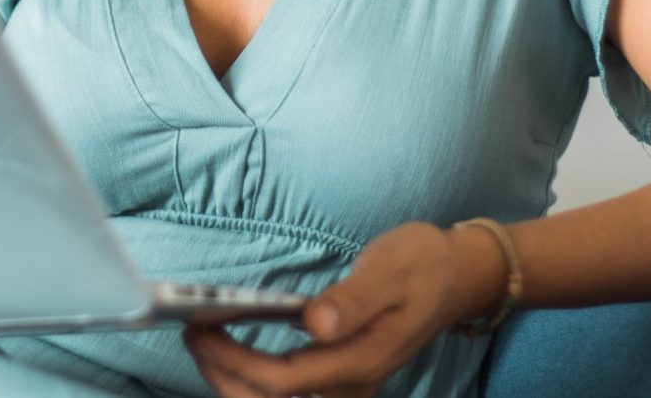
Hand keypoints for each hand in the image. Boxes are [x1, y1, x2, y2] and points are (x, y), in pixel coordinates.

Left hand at [182, 221, 495, 397]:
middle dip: (223, 377)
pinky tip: (235, 348)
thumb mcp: (391, 270)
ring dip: (234, 380)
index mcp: (360, 360)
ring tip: (204, 340)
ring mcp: (348, 384)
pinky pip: (289, 390)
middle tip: (192, 333)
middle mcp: (352, 384)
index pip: (282, 381)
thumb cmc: (423, 265)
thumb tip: (315, 324)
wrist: (458, 277)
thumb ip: (352, 300)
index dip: (235, 361)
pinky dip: (254, 377)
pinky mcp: (342, 375)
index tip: (202, 327)